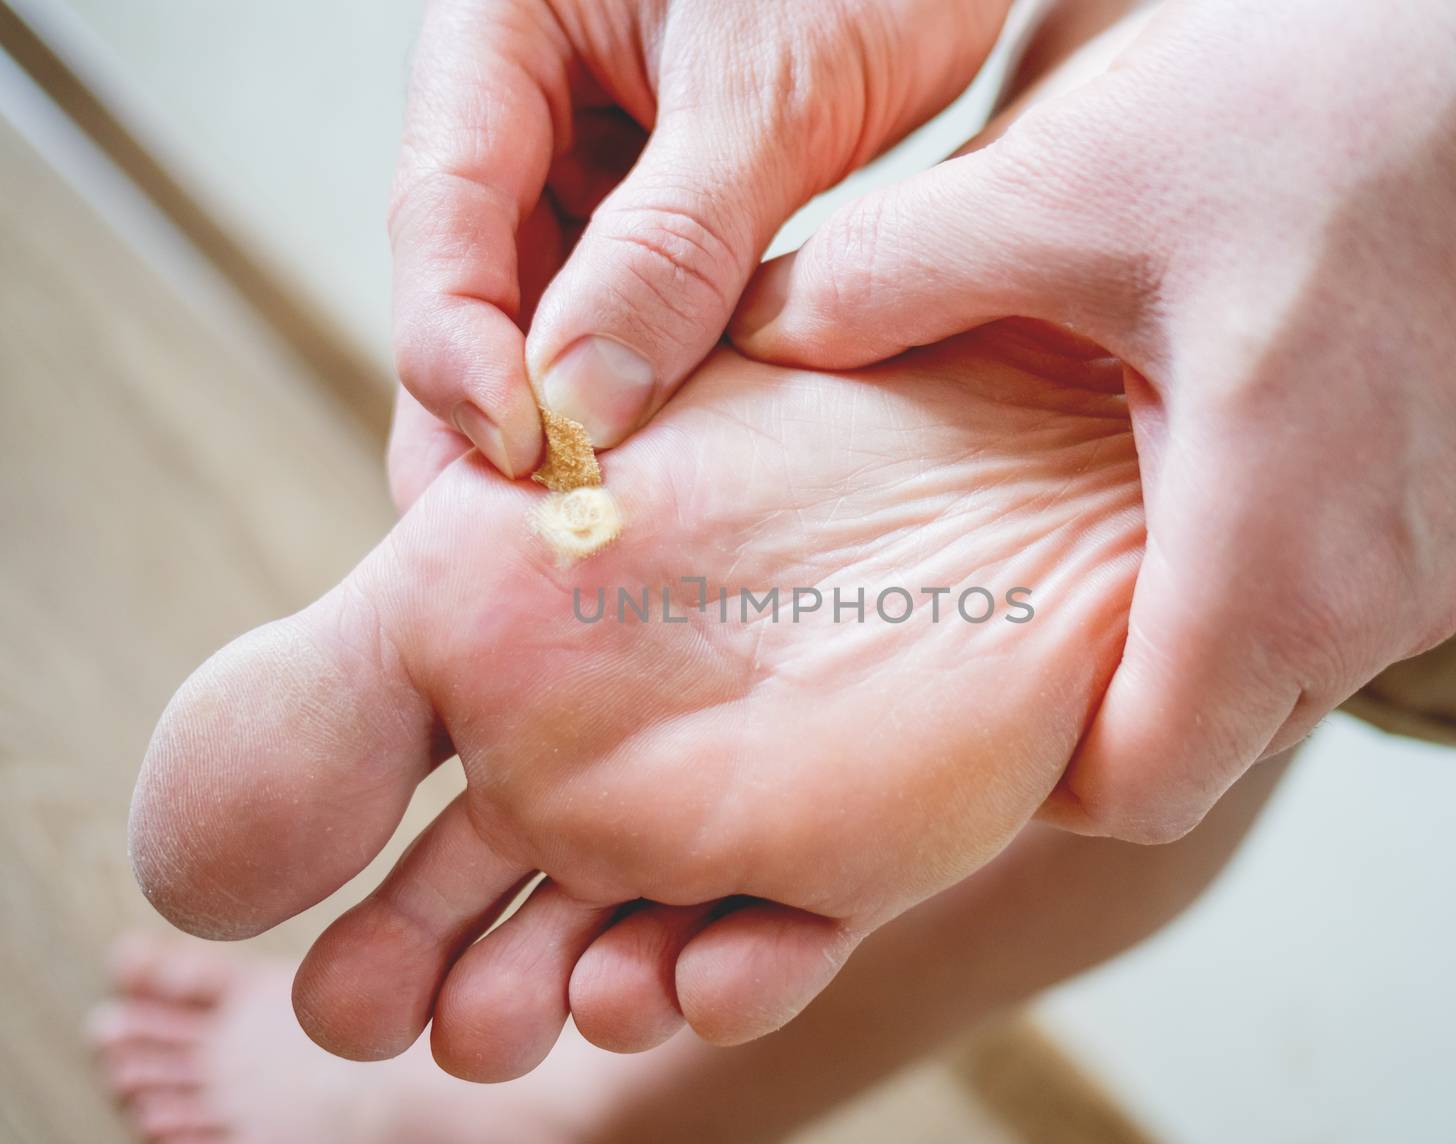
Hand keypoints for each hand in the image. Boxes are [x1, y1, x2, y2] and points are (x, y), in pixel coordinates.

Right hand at [132, 322, 1140, 1077]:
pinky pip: (785, 945)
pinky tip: (714, 978)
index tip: (329, 986)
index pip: (402, 806)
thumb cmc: (754, 461)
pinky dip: (744, 978)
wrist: (1012, 444)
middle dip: (452, 984)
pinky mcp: (853, 847)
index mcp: (507, 654)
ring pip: (629, 950)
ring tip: (573, 1004)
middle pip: (502, 907)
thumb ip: (337, 692)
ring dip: (584, 996)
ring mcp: (729, 800)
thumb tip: (186, 859)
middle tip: (406, 1026)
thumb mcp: (490, 561)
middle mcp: (605, 738)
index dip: (367, 909)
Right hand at [391, 0, 1009, 476]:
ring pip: (554, 301)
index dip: (459, 345)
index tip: (521, 452)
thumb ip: (674, 243)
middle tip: (520, 536)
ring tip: (594, 515)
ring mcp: (594, 152)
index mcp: (500, 33)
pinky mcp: (665, 198)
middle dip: (500, 404)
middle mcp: (527, 99)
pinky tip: (670, 456)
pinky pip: (635, 300)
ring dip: (576, 402)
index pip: (442, 210)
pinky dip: (650, 373)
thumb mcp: (770, 93)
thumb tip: (583, 402)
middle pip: (477, 275)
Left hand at [732, 0, 1455, 840]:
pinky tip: (1240, 421)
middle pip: (1218, 726)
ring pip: (1303, 648)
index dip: (1036, 777)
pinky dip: (1296, 539)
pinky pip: (1381, 568)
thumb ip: (894, 273)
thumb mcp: (1076, 184)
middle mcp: (1394, 591)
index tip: (971, 703)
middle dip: (1113, 695)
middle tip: (1018, 600)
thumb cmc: (1348, 92)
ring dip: (1203, 607)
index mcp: (1277, 565)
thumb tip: (765, 326)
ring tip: (1111, 503)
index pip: (1140, 789)